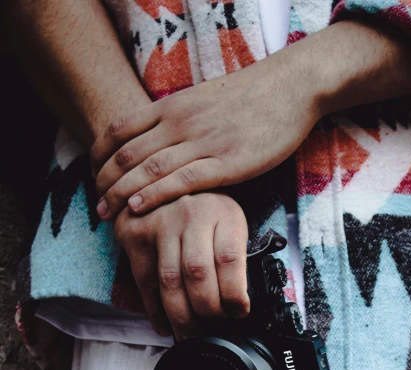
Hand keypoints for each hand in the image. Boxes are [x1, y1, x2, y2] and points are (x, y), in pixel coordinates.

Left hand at [92, 42, 320, 219]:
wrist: (290, 87)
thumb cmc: (251, 97)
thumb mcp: (204, 100)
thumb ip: (180, 120)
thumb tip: (161, 142)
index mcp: (172, 106)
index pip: (119, 130)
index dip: (99, 156)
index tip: (93, 177)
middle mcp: (180, 122)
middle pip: (127, 153)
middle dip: (104, 182)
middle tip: (95, 207)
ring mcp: (202, 141)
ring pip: (149, 169)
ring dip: (122, 194)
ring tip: (106, 214)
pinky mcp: (226, 162)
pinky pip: (181, 180)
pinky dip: (155, 194)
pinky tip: (138, 208)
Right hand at [113, 192, 248, 339]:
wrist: (166, 180)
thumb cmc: (206, 211)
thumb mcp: (230, 223)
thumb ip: (235, 257)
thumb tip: (240, 307)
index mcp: (222, 212)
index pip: (228, 259)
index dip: (234, 294)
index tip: (239, 314)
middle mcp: (190, 214)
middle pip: (197, 273)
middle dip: (207, 311)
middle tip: (214, 329)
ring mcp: (159, 224)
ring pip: (170, 281)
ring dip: (181, 316)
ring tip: (192, 334)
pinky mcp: (135, 235)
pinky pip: (145, 282)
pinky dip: (156, 311)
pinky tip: (166, 327)